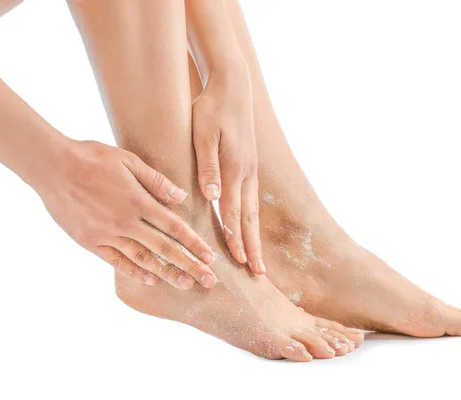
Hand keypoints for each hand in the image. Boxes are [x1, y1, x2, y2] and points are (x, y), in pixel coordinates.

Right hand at [30, 139, 216, 288]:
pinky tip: (150, 279)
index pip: (175, 227)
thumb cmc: (92, 157)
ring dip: (167, 273)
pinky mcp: (90, 242)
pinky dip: (134, 272)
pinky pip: (116, 261)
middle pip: (165, 248)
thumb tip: (181, 197)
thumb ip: (156, 180)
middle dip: (190, 265)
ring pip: (143, 259)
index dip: (194, 243)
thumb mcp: (128, 160)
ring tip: (185, 284)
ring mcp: (107, 234)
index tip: (209, 257)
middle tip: (208, 280)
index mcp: (138, 201)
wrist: (52, 167)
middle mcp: (126, 222)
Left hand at [192, 64, 264, 273]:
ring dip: (254, 236)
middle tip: (258, 274)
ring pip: (252, 211)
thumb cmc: (211, 108)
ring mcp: (251, 169)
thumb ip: (207, 166)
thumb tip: (212, 197)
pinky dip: (250, 219)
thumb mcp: (203, 134)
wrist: (232, 85)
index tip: (237, 264)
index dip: (235, 239)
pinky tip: (248, 227)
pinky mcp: (249, 164)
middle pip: (249, 218)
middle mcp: (247, 173)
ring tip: (257, 259)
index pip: (233, 212)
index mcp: (235, 169)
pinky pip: (251, 198)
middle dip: (252, 247)